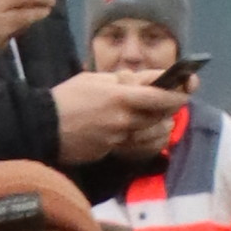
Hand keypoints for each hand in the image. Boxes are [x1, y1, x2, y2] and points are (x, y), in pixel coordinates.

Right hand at [50, 62, 170, 164]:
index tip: (187, 88)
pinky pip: (132, 143)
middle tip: (174, 99)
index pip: (160, 95)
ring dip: (155, 122)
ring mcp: (118, 138)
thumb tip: (144, 81)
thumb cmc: (67, 97)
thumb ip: (122, 81)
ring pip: (148, 131)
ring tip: (152, 112)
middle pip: (159, 115)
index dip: (178, 92)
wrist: (43, 127)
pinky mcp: (111, 151)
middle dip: (170, 107)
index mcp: (120, 96)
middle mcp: (124, 119)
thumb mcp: (95, 79)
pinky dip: (136, 134)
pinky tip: (128, 127)